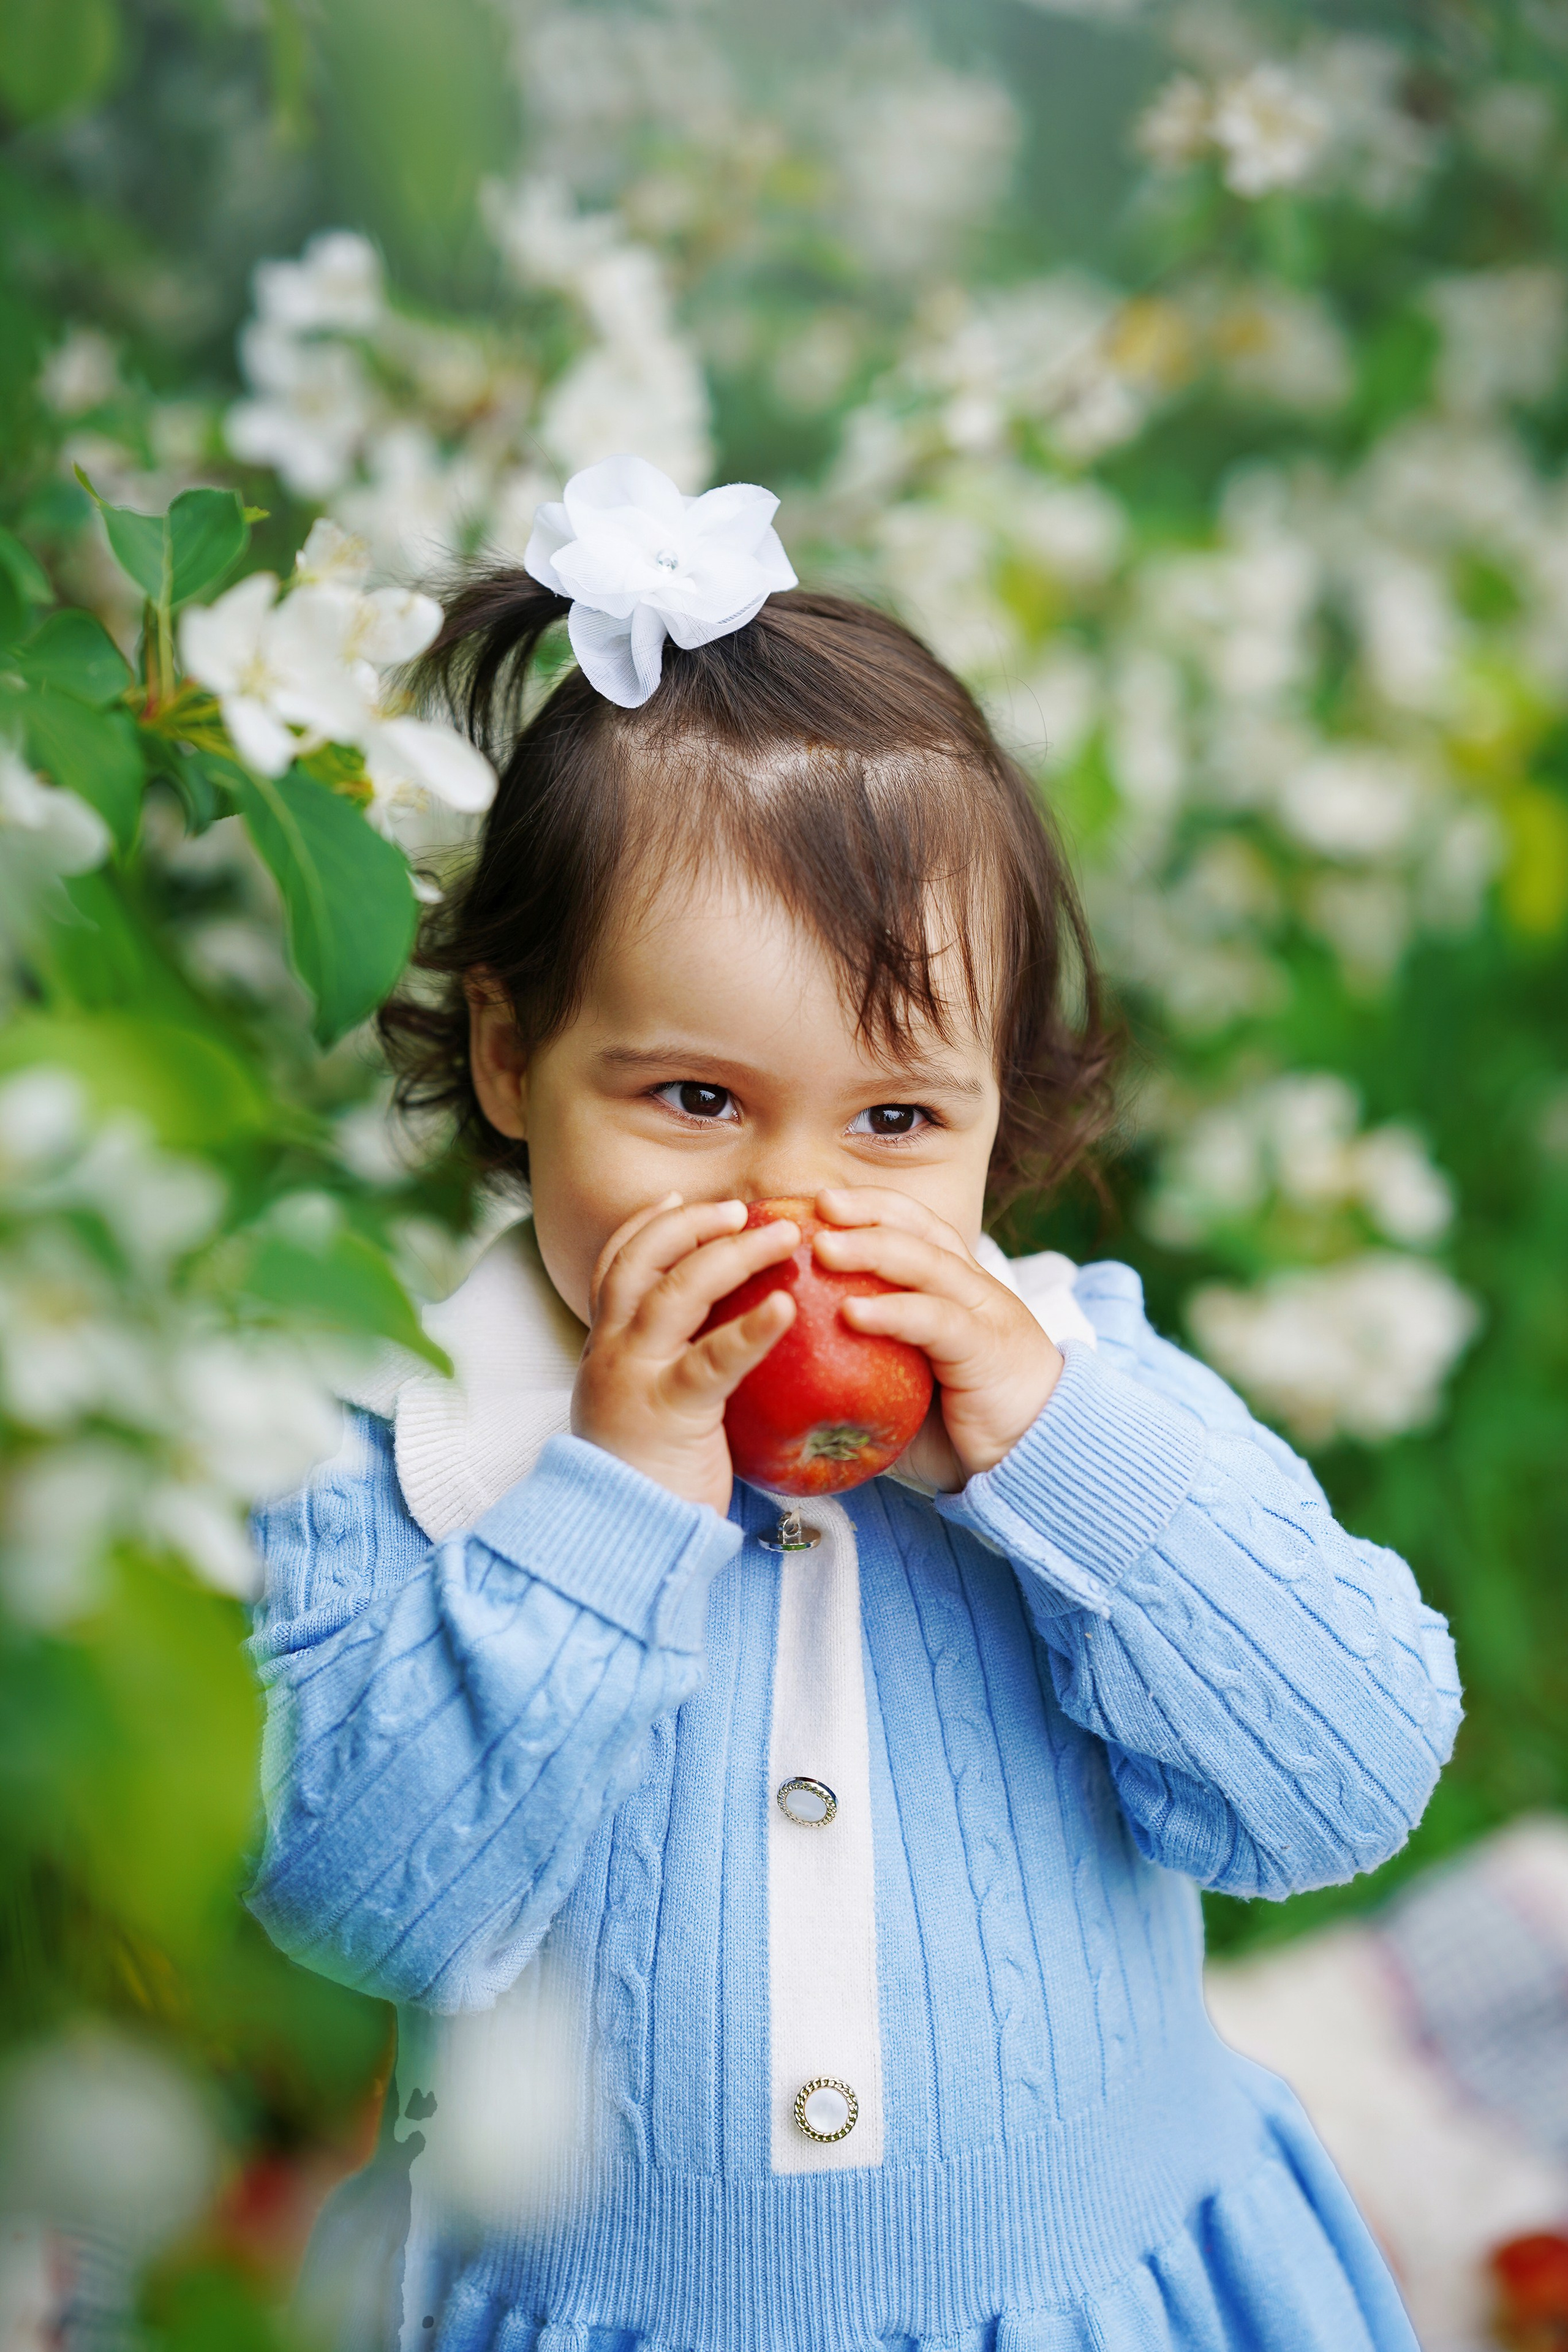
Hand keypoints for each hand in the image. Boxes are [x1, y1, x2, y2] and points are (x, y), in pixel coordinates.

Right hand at [572, 1194, 799, 1511]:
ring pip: (677, 1291)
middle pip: (644, 1259)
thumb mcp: (646, 1407)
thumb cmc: (650, 1479)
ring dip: (733, 1254)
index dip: (649, 1224)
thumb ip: (669, 1366)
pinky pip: (714, 1360)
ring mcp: (635, 1376)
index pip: (617, 1263)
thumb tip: (718, 1337)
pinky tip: (787, 1307)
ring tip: (783, 1235)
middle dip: (693, 1223)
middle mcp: (612, 1350)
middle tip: (744, 1208)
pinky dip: (752, 1329)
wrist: (621, 1542)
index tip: (682, 1199)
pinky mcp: (670, 1412)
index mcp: (606, 1346)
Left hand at [812, 1188, 1063, 1491]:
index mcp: (955, 1288)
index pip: (914, 1227)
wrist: (1034, 1463)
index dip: (870, 1207)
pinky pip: (936, 1321)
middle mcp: (972, 1289)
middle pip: (920, 1229)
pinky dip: (893, 1311)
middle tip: (816, 1205)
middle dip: (867, 1211)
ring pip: (928, 1263)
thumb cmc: (959, 1430)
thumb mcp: (903, 1392)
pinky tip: (850, 1312)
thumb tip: (788, 1376)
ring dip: (873, 1249)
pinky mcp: (987, 1350)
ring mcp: (984, 1314)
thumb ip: (860, 1373)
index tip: (817, 1202)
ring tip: (823, 1247)